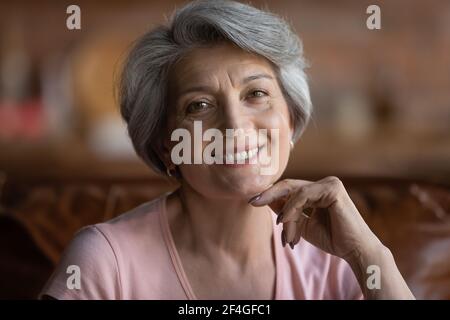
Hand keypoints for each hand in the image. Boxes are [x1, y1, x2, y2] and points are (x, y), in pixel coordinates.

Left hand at [249, 176, 381, 259]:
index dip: (271, 194)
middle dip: (269, 194)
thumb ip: (287, 212)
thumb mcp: (302, 224)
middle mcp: (324, 183)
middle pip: (289, 185)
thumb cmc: (331, 238)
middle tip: (253, 202)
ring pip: (295, 193)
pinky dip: (291, 208)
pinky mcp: (333, 188)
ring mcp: (330, 183)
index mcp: (317, 191)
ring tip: (286, 232)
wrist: (353, 250)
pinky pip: (303, 195)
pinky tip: (285, 220)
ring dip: (286, 214)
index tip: (253, 201)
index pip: (289, 188)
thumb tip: (265, 201)